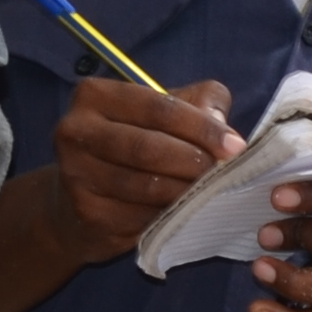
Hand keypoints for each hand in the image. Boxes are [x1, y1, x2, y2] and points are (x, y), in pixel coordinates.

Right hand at [47, 75, 235, 252]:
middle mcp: (75, 131)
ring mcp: (75, 174)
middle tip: (223, 171)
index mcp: (94, 95)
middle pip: (147, 147)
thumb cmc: (130, 145)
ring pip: (145, 186)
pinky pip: (139, 216)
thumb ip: (199, 104)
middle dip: (193, 160)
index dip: (201, 127)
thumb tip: (223, 128)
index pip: (158, 107)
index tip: (235, 145)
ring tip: (208, 190)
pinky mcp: (85, 212)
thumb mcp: (162, 112)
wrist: (76, 202)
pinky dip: (168, 216)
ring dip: (185, 191)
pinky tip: (182, 212)